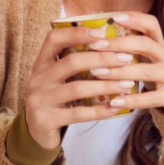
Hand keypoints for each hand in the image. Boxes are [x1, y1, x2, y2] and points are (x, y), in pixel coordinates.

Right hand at [24, 22, 147, 147]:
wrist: (36, 130)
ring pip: (77, 88)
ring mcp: (40, 99)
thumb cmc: (56, 98)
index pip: (54, 39)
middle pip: (71, 62)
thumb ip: (75, 64)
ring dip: (106, 85)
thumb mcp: (58, 78)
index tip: (102, 33)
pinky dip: (100, 110)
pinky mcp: (46, 119)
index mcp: (42, 63)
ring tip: (127, 84)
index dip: (77, 33)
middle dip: (102, 59)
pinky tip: (116, 107)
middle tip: (126, 59)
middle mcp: (38, 78)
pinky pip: (78, 114)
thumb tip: (111, 46)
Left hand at [83, 12, 163, 117]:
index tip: (114, 17)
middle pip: (146, 45)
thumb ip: (132, 50)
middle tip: (96, 46)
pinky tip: (113, 101)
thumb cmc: (158, 77)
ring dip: (119, 71)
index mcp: (161, 46)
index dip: (135, 19)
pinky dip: (131, 100)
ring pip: (145, 71)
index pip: (152, 25)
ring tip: (97, 73)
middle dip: (119, 44)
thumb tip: (98, 38)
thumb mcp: (150, 60)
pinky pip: (150, 98)